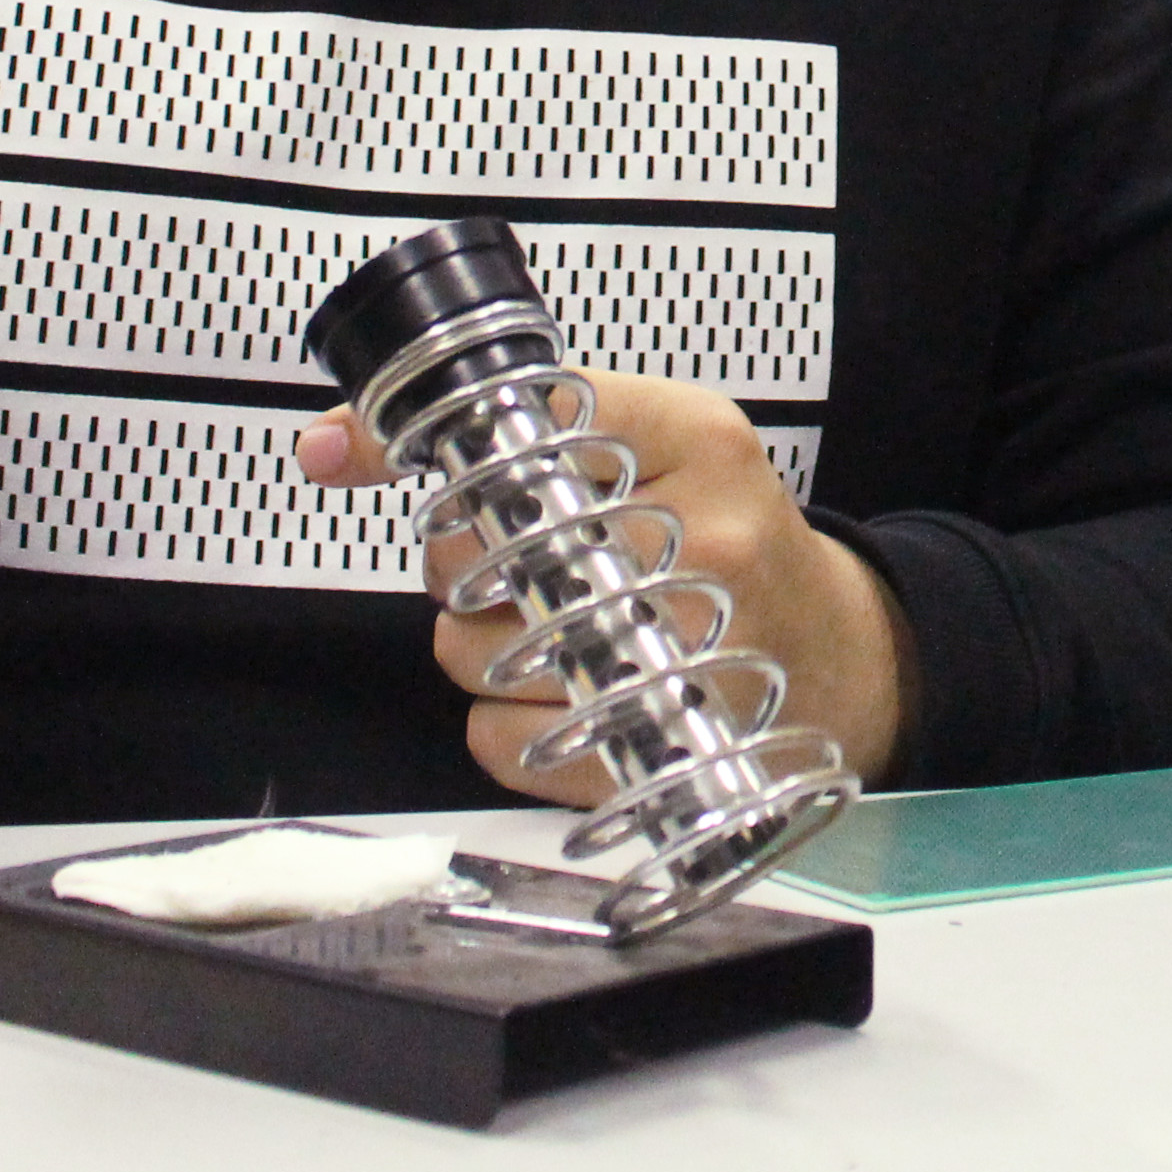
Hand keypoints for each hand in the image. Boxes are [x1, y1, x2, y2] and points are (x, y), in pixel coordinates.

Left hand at [300, 372, 909, 781]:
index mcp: (699, 443)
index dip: (422, 446)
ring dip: (478, 645)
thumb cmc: (738, 543)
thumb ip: (535, 421)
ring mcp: (672, 651)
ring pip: (472, 648)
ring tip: (546, 629)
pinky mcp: (643, 749)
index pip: (527, 422)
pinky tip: (559, 693)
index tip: (347, 447)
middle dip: (463, 561)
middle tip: (517, 561)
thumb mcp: (671, 438)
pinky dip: (501, 722)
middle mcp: (697, 540)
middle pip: (477, 548)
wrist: (838, 655)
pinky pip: (494, 736)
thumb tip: (334, 437)